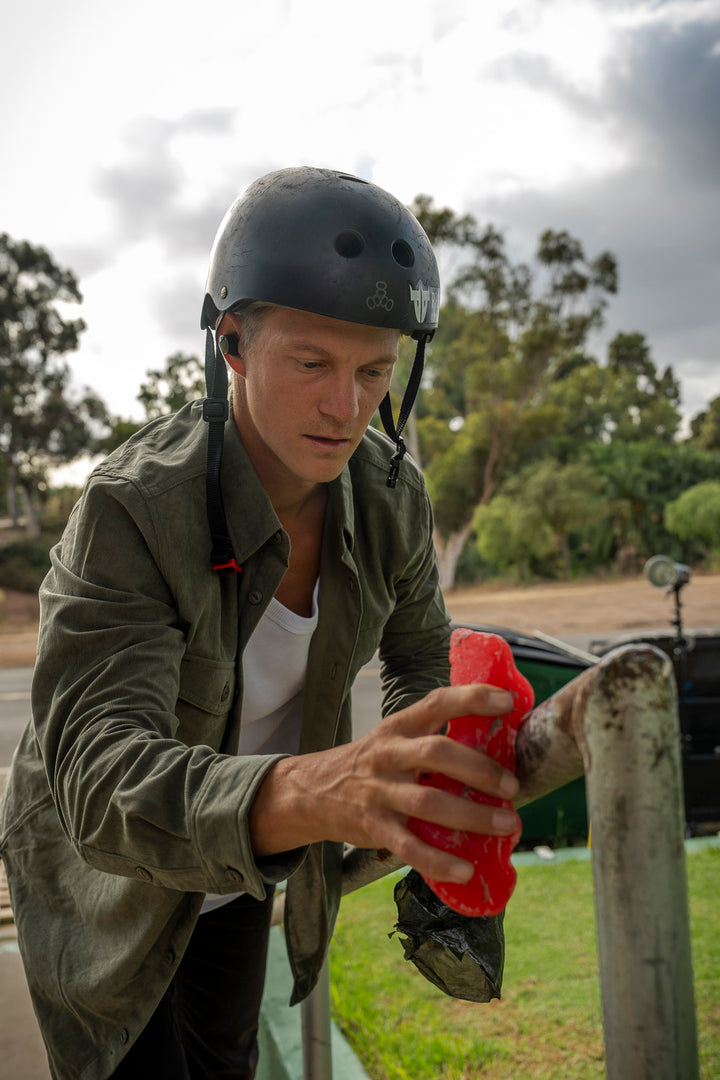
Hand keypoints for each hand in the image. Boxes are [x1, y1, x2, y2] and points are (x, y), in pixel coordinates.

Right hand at [249, 683, 519, 884]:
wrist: (312, 791)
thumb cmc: (371, 763)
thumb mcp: (394, 738)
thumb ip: (434, 737)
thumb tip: (498, 744)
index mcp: (399, 727)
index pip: (437, 702)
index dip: (473, 699)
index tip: (508, 702)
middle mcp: (389, 754)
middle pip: (437, 753)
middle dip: (480, 769)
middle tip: (512, 786)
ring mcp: (379, 791)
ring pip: (429, 802)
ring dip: (473, 815)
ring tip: (506, 824)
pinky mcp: (373, 827)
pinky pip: (408, 847)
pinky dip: (439, 861)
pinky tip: (465, 869)